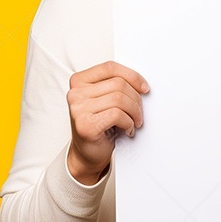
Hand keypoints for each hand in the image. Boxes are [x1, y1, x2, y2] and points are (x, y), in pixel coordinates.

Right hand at [66, 61, 149, 184]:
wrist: (87, 154)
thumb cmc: (99, 126)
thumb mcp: (105, 100)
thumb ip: (115, 86)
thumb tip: (141, 83)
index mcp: (79, 81)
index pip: (110, 67)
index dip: (132, 76)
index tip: (144, 88)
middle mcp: (75, 93)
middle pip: (118, 84)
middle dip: (136, 99)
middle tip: (139, 113)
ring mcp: (78, 109)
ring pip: (120, 99)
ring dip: (134, 112)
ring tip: (135, 122)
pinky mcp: (86, 125)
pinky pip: (117, 115)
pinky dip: (128, 123)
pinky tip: (127, 129)